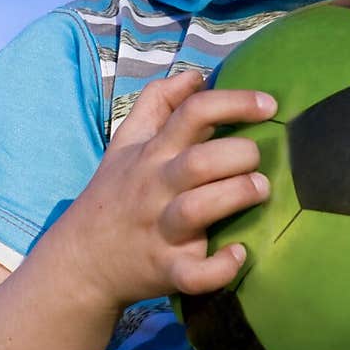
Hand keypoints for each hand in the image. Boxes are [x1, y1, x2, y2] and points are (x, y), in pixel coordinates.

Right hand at [55, 69, 276, 310]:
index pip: (192, 114)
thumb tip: (196, 76)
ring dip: (236, 196)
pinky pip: (193, 273)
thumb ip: (158, 102)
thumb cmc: (116, 194)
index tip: (269, 105)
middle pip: (200, 161)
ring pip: (198, 209)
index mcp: (151, 153)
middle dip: (240, 154)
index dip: (234, 103)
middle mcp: (156, 188)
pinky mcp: (166, 270)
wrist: (80, 262)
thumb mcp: (126, 142)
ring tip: (260, 190)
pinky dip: (219, 267)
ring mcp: (160, 230)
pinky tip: (239, 255)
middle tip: (258, 159)